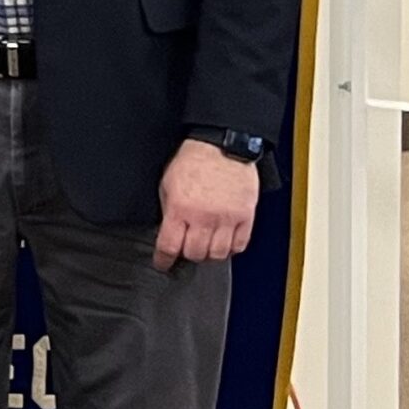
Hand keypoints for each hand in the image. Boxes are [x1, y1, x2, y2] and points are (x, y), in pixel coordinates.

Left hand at [154, 139, 258, 270]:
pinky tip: (224, 243)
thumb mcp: (167, 184)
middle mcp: (203, 217)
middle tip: (186, 250)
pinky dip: (231, 249)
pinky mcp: (246, 216)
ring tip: (206, 247)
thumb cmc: (192, 161)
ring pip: (218, 254)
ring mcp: (226, 218)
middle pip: (195, 254)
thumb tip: (168, 232)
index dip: (164, 260)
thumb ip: (168, 210)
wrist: (220, 145)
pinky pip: (240, 245)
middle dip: (187, 255)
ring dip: (210, 254)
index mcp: (180, 208)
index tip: (163, 264)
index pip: (169, 246)